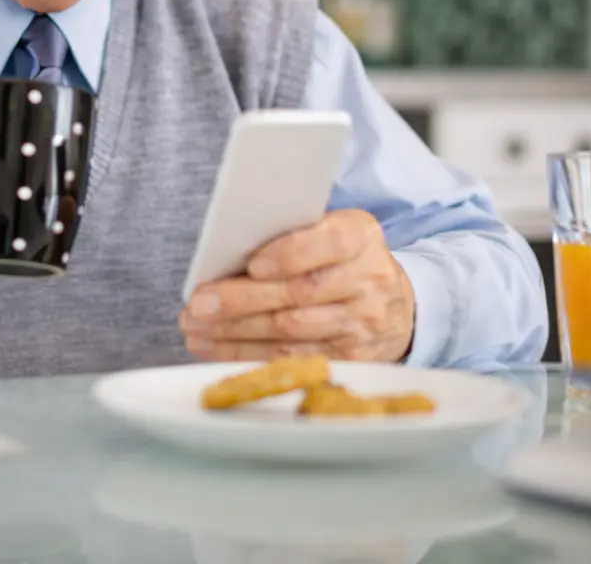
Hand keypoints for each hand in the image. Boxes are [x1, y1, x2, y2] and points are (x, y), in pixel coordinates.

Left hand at [179, 208, 414, 362]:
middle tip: (198, 303)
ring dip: (235, 331)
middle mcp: (369, 279)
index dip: (291, 254)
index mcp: (361, 236)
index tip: (253, 265)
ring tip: (195, 326)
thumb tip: (224, 252)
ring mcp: (363, 322)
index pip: (330, 242)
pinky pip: (291, 358)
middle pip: (300, 293)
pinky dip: (247, 353)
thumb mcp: (329, 233)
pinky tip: (215, 347)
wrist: (395, 304)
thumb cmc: (342, 260)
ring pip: (291, 330)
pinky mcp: (352, 357)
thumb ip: (290, 235)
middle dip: (242, 300)